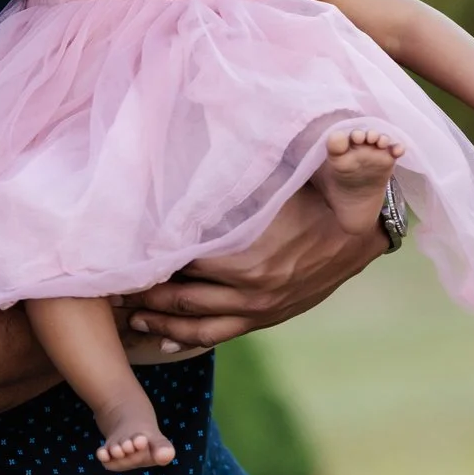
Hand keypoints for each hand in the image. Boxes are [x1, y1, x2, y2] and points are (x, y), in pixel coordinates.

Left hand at [120, 138, 392, 348]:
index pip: (188, 259)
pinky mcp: (268, 317)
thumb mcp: (338, 172)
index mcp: (255, 255)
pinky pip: (221, 335)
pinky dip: (189, 337)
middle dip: (144, 293)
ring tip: (126, 315)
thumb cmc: (339, 195)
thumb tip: (344, 137)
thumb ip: (336, 155)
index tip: (118, 254)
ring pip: (198, 323)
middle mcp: (253, 289)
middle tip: (105, 289)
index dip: (153, 258)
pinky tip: (162, 338)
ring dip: (159, 319)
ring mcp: (261, 308)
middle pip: (184, 295)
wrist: (368, 235)